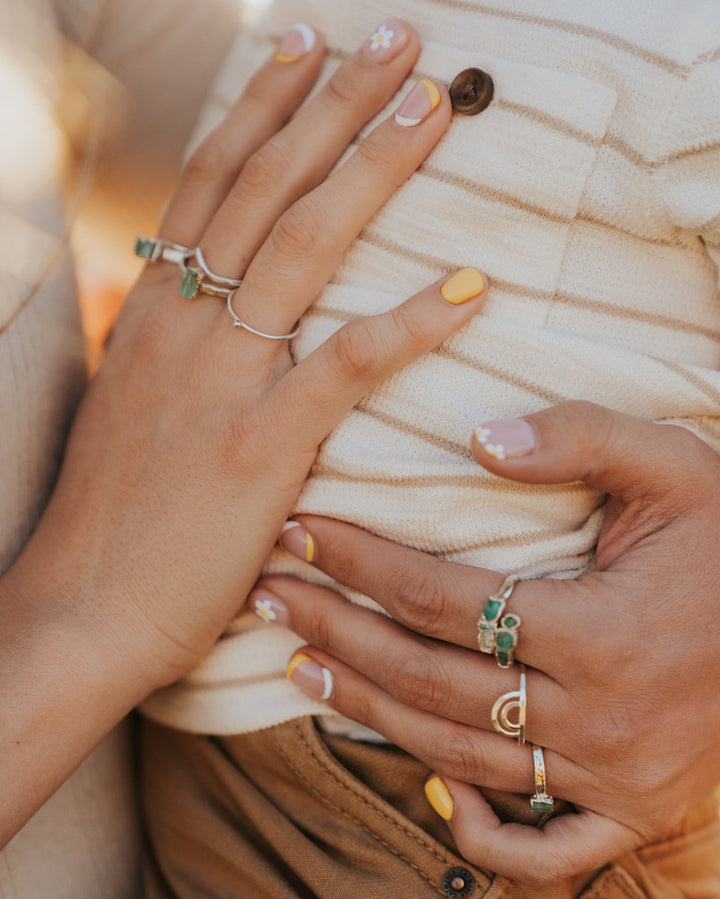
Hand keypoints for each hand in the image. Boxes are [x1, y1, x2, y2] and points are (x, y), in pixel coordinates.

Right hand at [0, 23, 487, 841]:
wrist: (86, 611)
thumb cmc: (115, 521)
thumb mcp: (131, 413)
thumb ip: (171, 356)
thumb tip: (211, 316)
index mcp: (150, 317)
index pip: (207, 184)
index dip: (259, 106)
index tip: (304, 45)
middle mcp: (179, 330)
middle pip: (261, 188)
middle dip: (330, 103)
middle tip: (394, 42)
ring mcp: (218, 386)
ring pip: (300, 248)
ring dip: (371, 170)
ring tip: (432, 109)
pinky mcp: (258, 450)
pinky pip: (343, 368)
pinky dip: (408, 324)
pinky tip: (466, 288)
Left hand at [252, 402, 719, 883]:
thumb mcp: (674, 466)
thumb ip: (578, 439)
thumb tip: (476, 437)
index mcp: (602, 631)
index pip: (443, 599)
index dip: (359, 564)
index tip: (298, 532)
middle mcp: (599, 718)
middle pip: (429, 682)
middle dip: (336, 633)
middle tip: (267, 597)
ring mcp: (616, 780)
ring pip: (460, 756)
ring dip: (369, 713)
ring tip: (301, 666)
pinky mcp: (635, 814)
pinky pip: (545, 853)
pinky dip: (483, 835)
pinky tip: (430, 792)